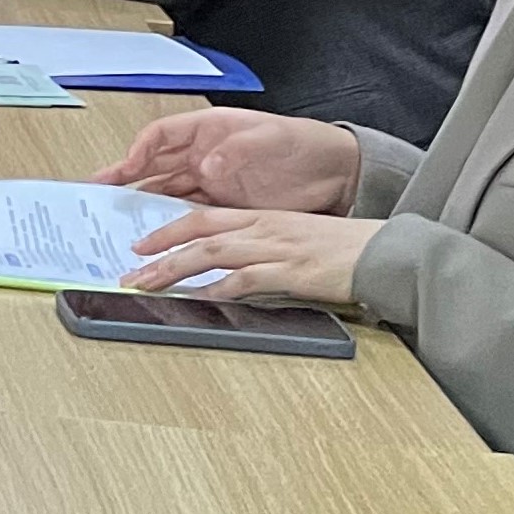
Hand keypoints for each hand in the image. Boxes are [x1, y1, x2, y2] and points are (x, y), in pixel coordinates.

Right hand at [91, 109, 362, 210]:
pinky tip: (155, 231)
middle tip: (98, 189)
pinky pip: (189, 212)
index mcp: (209, 129)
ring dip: (143, 200)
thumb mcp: (271, 138)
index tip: (128, 167)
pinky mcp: (225, 206)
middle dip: (125, 176)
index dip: (140, 150)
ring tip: (116, 214)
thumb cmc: (304, 144)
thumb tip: (208, 164)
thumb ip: (238, 149)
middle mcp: (204, 155)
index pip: (162, 135)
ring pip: (166, 190)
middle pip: (154, 164)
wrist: (335, 173)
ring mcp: (213, 181)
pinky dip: (169, 220)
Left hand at [120, 206, 383, 304]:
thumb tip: (229, 270)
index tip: (142, 244)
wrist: (383, 251)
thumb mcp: (294, 238)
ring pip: (213, 252)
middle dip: (159, 249)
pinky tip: (201, 296)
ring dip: (175, 268)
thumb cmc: (342, 248)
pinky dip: (220, 288)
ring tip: (149, 283)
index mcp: (263, 217)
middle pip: (199, 232)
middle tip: (130, 268)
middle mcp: (264, 227)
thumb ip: (261, 247)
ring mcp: (276, 248)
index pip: (203, 217)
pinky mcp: (292, 271)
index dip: (168, 229)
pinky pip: (247, 279)